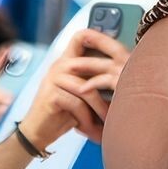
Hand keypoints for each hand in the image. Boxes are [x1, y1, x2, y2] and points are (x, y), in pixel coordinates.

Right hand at [21, 28, 129, 146]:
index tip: (120, 50)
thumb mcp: (82, 92)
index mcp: (68, 61)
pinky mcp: (50, 95)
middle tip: (125, 99)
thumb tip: (128, 73)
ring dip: (101, 109)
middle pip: (90, 64)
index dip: (100, 37)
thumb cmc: (65, 111)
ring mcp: (53, 79)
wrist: (39, 131)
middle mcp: (60, 66)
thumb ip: (95, 78)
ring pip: (87, 90)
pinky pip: (77, 104)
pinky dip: (88, 119)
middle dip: (111, 85)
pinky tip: (93, 129)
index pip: (81, 37)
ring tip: (109, 122)